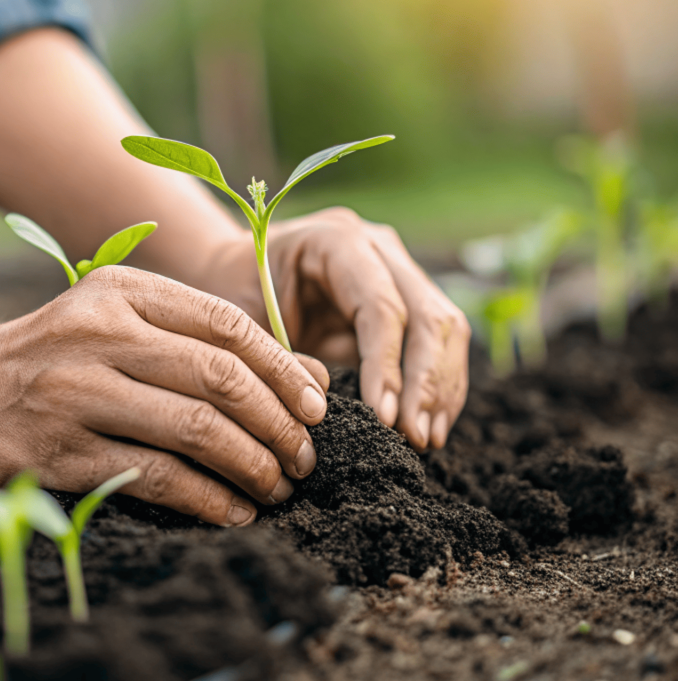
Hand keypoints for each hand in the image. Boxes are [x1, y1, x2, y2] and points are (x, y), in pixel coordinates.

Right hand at [0, 267, 330, 525]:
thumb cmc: (58, 356)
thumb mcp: (124, 323)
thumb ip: (209, 342)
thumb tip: (311, 377)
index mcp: (122, 291)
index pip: (227, 324)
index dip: (284, 370)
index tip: (316, 407)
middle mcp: (99, 332)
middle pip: (220, 377)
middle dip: (279, 423)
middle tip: (304, 456)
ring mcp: (75, 393)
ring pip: (195, 429)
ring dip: (253, 464)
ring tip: (278, 485)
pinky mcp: (60, 453)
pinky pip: (157, 478)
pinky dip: (209, 499)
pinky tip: (235, 511)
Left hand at [201, 208, 469, 450]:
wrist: (237, 271)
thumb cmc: (235, 294)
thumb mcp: (244, 322)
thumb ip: (280, 356)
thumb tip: (321, 404)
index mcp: (334, 240)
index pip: (380, 306)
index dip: (387, 366)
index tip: (385, 418)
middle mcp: (377, 246)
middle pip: (428, 314)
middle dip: (426, 383)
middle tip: (415, 438)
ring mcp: (399, 267)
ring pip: (445, 328)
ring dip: (441, 389)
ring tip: (426, 440)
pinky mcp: (408, 296)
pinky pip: (440, 342)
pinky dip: (439, 386)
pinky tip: (429, 427)